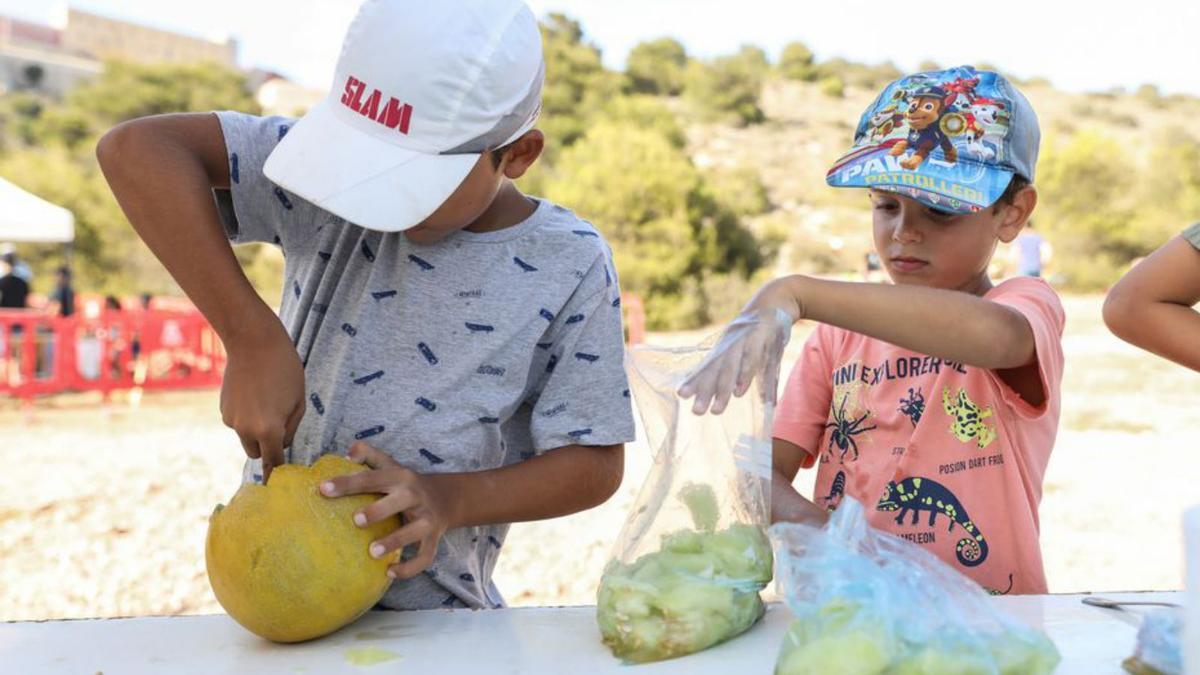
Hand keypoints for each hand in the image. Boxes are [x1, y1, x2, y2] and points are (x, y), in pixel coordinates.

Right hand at [219, 321, 304, 482]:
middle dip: (267, 446)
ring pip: (246, 437)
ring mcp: (231, 420)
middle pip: (257, 452)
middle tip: (279, 424)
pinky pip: (237, 422)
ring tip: (267, 401)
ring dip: (256, 430)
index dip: (277, 473)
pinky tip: (253, 393)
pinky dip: (245, 416)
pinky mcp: (223, 409)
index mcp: (269, 430)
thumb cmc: (285, 369)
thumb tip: (280, 445)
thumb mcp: (298, 401)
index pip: (274, 462)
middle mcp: (246, 430)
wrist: (253, 342)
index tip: (276, 487)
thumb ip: (290, 428)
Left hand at [319, 442, 456, 579]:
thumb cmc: (405, 484)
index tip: (323, 489)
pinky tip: (390, 573)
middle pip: (400, 500)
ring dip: (395, 541)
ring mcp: (426, 518)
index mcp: (400, 477)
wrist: (446, 498)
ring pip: (414, 531)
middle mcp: (415, 496)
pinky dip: (410, 568)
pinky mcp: (433, 538)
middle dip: (379, 510)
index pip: (372, 478)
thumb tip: (346, 455)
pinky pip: (425, 556)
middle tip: (356, 520)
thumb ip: (368, 454)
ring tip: (372, 552)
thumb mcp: (390, 464)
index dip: (347, 483)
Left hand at [678, 277, 798, 414]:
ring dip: (722, 390)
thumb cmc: (760, 330)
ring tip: (716, 410)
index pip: (708, 367)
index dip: (695, 380)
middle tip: (696, 412)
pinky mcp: (760, 340)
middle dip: (705, 392)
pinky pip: (751, 361)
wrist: (776, 299)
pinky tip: (739, 392)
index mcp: (725, 348)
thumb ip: (742, 369)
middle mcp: (730, 346)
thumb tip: (738, 392)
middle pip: (715, 372)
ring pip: (730, 369)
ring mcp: (744, 342)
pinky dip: (744, 376)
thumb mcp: (748, 347)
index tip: (681, 395)